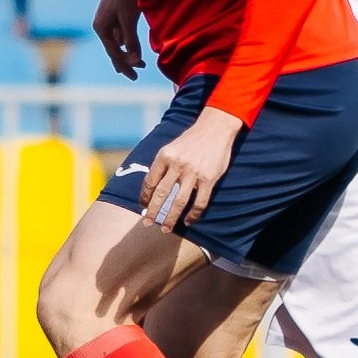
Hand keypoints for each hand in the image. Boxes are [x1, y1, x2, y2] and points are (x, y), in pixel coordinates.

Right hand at [93, 0, 143, 78]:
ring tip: (139, 63)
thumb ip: (131, 40)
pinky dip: (129, 41)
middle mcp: (102, 24)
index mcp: (101, 27)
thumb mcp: (129, 18)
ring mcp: (109, 18)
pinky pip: (121, 32)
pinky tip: (134, 46)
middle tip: (135, 75)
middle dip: (124, 62)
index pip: (113, 53)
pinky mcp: (117, 12)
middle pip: (113, 49)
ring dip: (128, 52)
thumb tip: (134, 60)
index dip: (125, 65)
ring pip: (118, 41)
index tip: (136, 75)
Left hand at [138, 108, 241, 232]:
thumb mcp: (171, 147)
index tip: (143, 207)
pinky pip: (199, 202)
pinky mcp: (208, 178)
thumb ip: (162, 165)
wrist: (215, 128)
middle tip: (148, 223)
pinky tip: (188, 221)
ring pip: (178, 201)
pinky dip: (193, 215)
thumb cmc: (191, 140)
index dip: (144, 197)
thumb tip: (152, 187)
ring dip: (171, 218)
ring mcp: (193, 172)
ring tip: (166, 228)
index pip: (150, 181)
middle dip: (153, 211)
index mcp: (165, 155)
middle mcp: (177, 164)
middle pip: (161, 194)